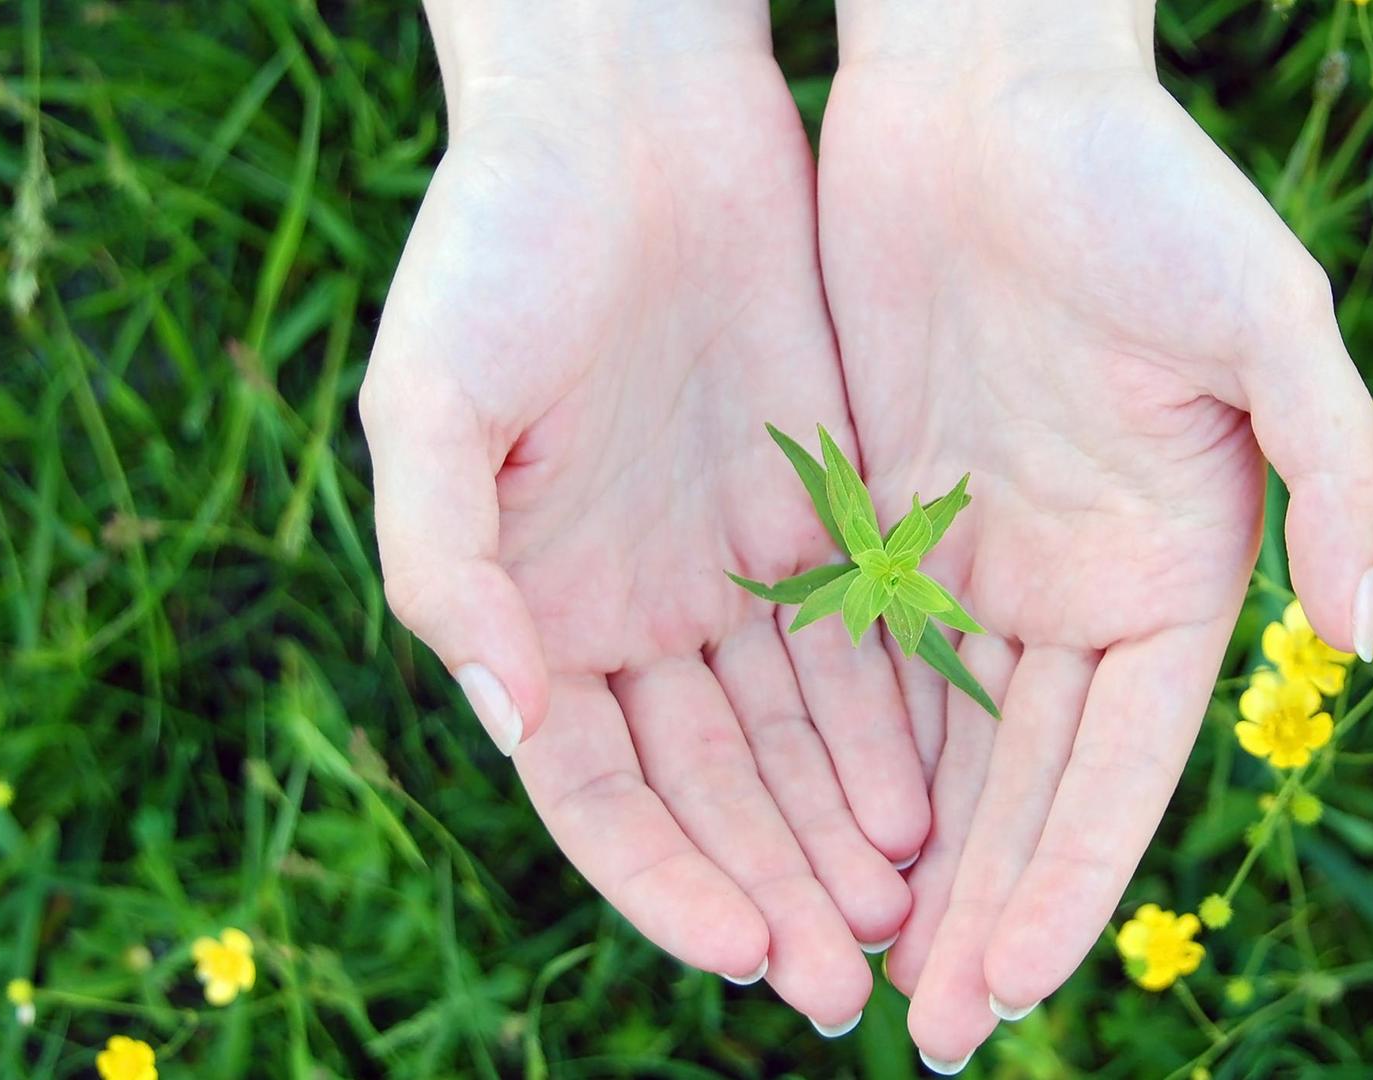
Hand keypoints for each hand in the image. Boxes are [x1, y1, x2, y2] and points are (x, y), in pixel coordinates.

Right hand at [360, 7, 926, 1030]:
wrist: (625, 112)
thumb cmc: (499, 241)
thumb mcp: (432, 400)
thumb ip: (449, 564)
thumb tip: (509, 715)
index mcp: (527, 609)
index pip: (598, 790)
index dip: (666, 879)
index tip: (748, 950)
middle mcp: (628, 609)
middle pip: (711, 787)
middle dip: (775, 885)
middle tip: (851, 981)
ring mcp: (722, 564)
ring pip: (794, 734)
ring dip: (844, 827)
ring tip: (908, 913)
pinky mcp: (810, 508)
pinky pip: (857, 641)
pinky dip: (891, 723)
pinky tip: (939, 795)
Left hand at [818, 6, 1372, 1065]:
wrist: (987, 89)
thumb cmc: (1140, 187)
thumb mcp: (1264, 316)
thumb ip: (1334, 471)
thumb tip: (1368, 643)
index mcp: (1177, 565)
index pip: (1121, 765)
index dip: (1071, 882)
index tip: (1007, 988)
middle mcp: (1077, 582)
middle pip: (1025, 784)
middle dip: (981, 906)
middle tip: (926, 1029)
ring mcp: (976, 556)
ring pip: (936, 744)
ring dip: (906, 857)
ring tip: (862, 967)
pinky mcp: (882, 514)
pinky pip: (858, 662)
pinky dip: (840, 755)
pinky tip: (801, 836)